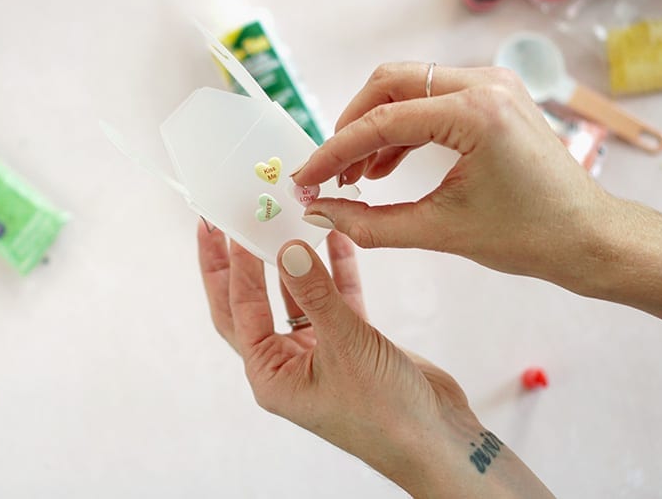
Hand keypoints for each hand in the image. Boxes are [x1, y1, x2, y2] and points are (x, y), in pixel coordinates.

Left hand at [197, 222, 553, 496]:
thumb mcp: (345, 346)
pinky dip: (335, 270)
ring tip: (281, 222)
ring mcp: (319, 351)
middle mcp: (288, 363)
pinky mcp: (350, 342)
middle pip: (251, 303)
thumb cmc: (386, 415)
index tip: (230, 226)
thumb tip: (286, 249)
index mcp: (272, 375)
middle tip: (222, 225)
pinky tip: (336, 239)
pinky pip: (334, 298)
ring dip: (291, 261)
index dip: (234, 266)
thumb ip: (316, 293)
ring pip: (294, 296)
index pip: (240, 309)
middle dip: (237, 265)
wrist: (439, 439)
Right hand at [293, 63, 608, 288]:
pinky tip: (385, 167)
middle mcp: (485, 83)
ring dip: (375, 126)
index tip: (307, 176)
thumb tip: (321, 212)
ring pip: (409, 87)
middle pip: (390, 83)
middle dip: (351, 126)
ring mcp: (491, 85)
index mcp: (477, 112)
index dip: (335, 151)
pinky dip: (403, 129)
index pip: (383, 121)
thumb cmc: (532, 236)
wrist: (589, 237)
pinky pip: (432, 100)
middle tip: (330, 170)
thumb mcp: (441, 231)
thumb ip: (371, 222)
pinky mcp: (493, 97)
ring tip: (355, 176)